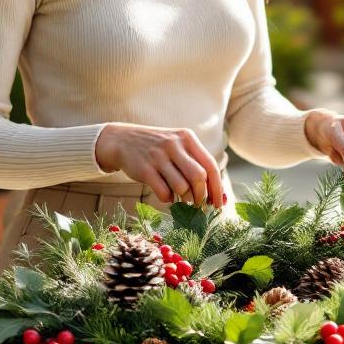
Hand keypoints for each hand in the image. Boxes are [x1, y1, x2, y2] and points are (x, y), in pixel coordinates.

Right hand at [94, 123, 225, 208]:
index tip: (220, 203)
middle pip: (198, 177)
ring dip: (185, 199)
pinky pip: (164, 192)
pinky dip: (169, 199)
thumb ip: (196, 163)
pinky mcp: (144, 169)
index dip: (218, 188)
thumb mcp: (178, 146)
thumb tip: (218, 194)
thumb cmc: (158, 148)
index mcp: (187, 138)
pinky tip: (167, 195)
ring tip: (183, 199)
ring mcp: (158, 157)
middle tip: (200, 205)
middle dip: (202, 196)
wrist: (122, 140)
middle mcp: (174, 145)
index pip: (210, 165)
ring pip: (182, 187)